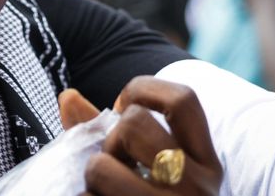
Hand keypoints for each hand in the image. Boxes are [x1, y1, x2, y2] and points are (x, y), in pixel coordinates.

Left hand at [63, 79, 221, 195]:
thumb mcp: (150, 173)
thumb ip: (108, 131)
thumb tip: (68, 96)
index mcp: (206, 163)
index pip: (183, 100)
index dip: (144, 89)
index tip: (123, 107)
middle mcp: (198, 186)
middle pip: (133, 123)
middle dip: (110, 140)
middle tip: (116, 163)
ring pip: (102, 166)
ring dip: (92, 177)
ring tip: (106, 191)